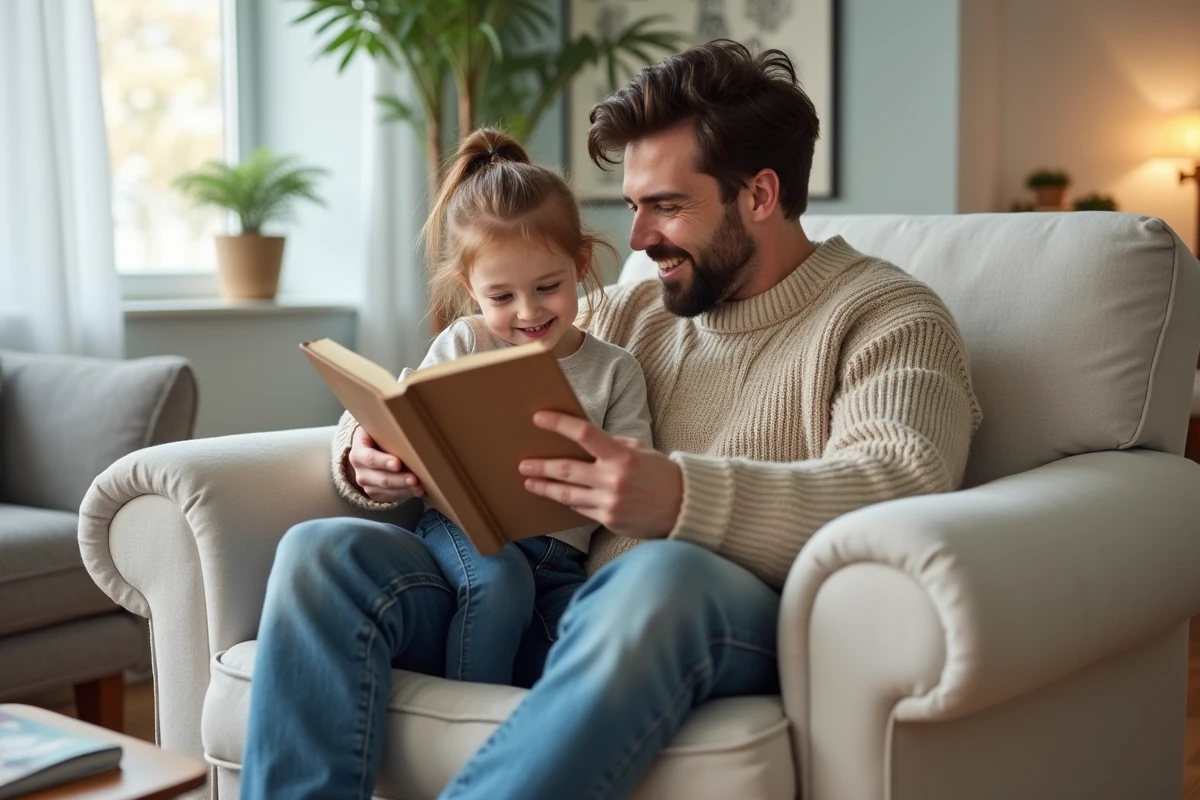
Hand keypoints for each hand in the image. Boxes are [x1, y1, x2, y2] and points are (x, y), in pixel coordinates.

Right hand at [347, 425, 424, 502]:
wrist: (368, 451)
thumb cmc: (378, 437)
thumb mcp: (377, 430)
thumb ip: (387, 430)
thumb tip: (412, 426)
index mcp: (358, 452)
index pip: (370, 458)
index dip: (384, 461)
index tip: (398, 463)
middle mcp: (360, 471)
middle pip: (381, 478)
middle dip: (399, 480)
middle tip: (415, 479)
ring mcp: (367, 484)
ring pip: (387, 490)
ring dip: (405, 489)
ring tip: (420, 487)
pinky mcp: (375, 494)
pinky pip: (391, 497)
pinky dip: (405, 494)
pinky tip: (417, 491)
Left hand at [519, 411, 681, 537]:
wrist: (682, 507)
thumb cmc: (660, 474)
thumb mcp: (639, 450)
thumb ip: (612, 445)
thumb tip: (583, 439)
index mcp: (621, 456)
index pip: (584, 434)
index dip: (559, 424)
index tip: (539, 419)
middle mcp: (613, 480)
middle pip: (566, 470)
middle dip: (541, 466)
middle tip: (523, 464)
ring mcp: (609, 503)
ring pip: (567, 494)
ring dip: (545, 487)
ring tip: (530, 482)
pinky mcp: (608, 520)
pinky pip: (580, 509)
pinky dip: (567, 501)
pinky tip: (556, 495)